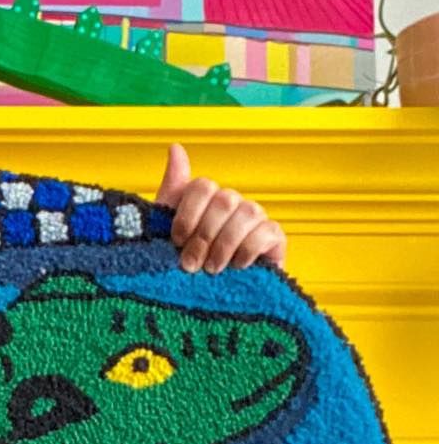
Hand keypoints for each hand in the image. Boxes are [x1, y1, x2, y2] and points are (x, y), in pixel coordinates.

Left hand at [155, 143, 285, 273]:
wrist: (211, 296)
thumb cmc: (188, 260)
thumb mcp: (168, 228)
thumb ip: (172, 189)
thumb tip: (175, 147)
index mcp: (207, 198)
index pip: (202, 186)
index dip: (187, 214)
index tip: (176, 240)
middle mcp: (233, 203)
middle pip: (224, 200)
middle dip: (203, 235)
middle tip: (191, 264)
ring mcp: (255, 217)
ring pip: (246, 213)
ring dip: (224, 245)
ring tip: (211, 269)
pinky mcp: (275, 236)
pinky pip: (266, 232)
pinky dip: (247, 250)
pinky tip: (237, 267)